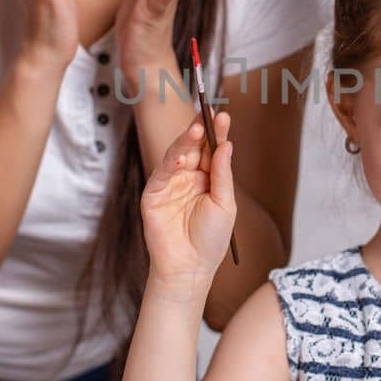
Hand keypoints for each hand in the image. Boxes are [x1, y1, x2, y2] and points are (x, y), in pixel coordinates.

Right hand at [140, 111, 237, 292]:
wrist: (190, 268)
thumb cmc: (210, 240)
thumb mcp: (225, 204)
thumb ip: (222, 174)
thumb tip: (226, 144)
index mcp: (208, 179)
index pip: (212, 150)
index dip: (216, 133)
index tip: (223, 115)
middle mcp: (189, 177)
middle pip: (194, 147)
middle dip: (200, 129)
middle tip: (208, 113)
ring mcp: (170, 184)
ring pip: (177, 154)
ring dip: (186, 140)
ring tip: (196, 129)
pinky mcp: (153, 194)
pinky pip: (162, 172)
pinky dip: (171, 162)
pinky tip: (183, 156)